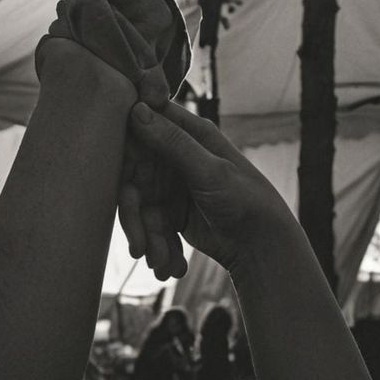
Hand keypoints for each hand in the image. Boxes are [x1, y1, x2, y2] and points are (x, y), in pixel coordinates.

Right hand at [121, 71, 290, 275]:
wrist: (263, 247)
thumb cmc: (248, 201)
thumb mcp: (211, 171)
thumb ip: (174, 144)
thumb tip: (137, 111)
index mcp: (190, 135)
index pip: (143, 125)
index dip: (124, 143)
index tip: (116, 168)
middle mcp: (176, 157)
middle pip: (132, 176)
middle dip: (134, 215)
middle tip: (139, 247)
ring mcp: (171, 186)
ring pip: (139, 208)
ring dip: (148, 239)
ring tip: (161, 264)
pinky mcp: (171, 212)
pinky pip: (151, 228)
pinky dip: (158, 249)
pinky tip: (171, 268)